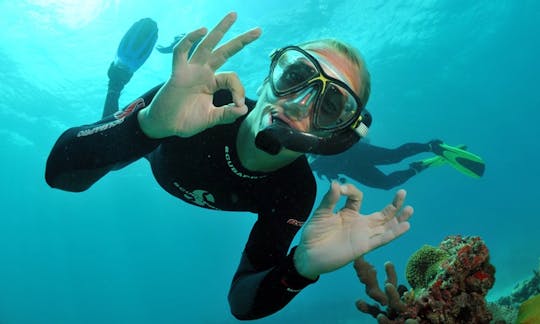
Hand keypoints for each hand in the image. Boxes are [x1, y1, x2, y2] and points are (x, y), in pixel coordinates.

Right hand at [138, 12, 261, 137]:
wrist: (165, 126)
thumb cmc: (186, 121)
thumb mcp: (211, 119)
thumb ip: (226, 114)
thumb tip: (243, 109)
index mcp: (212, 83)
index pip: (232, 77)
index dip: (239, 89)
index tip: (238, 104)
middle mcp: (204, 73)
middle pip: (224, 51)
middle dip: (241, 41)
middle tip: (258, 31)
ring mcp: (191, 70)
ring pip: (207, 45)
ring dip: (220, 30)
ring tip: (233, 15)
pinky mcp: (178, 72)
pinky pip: (182, 51)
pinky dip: (190, 39)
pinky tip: (203, 30)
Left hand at [294, 181, 412, 278]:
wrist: (309, 254)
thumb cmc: (313, 234)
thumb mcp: (321, 213)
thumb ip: (330, 199)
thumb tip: (337, 183)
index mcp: (348, 213)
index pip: (358, 198)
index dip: (351, 190)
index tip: (341, 189)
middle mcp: (358, 224)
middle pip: (381, 214)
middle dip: (393, 204)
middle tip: (403, 192)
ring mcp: (362, 235)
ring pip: (385, 226)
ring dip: (398, 219)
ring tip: (410, 209)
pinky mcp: (363, 246)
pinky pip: (382, 239)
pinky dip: (394, 233)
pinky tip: (405, 226)